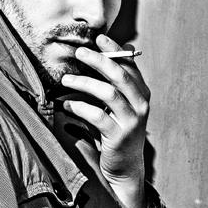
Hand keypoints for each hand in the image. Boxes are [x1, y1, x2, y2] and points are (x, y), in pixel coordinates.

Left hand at [60, 33, 148, 207]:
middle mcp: (140, 105)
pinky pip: (97, 116)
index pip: (130, 65)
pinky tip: (66, 105)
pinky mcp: (118, 137)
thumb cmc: (117, 134)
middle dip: (99, 61)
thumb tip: (100, 57)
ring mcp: (131, 121)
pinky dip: (79, 108)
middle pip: (120, 75)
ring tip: (66, 80)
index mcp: (141, 94)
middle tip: (79, 53)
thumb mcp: (118, 107)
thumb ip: (113, 85)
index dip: (114, 50)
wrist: (125, 169)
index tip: (98, 38)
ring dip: (85, 83)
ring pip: (109, 93)